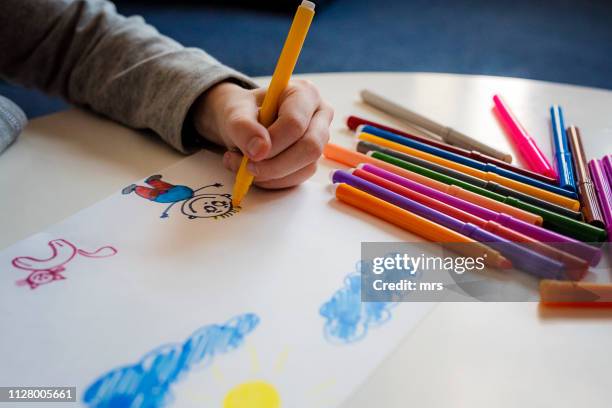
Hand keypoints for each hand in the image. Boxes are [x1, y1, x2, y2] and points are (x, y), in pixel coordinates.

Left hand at [192, 80, 332, 188]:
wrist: (243, 122)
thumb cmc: (243, 111)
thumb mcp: (235, 112)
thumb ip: (243, 127)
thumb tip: (259, 150)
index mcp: (304, 93)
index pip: (295, 123)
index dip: (273, 143)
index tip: (250, 154)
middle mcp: (319, 115)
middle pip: (310, 148)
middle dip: (276, 165)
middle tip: (248, 168)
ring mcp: (319, 140)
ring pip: (305, 168)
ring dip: (271, 175)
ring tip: (242, 166)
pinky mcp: (311, 160)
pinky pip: (298, 178)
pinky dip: (273, 181)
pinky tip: (254, 171)